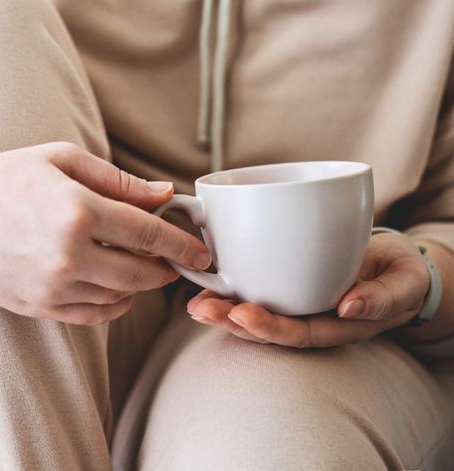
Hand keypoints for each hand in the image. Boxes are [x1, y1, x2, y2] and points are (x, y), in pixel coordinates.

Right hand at [0, 142, 210, 323]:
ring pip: (121, 298)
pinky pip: (94, 315)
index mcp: (77, 211)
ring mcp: (52, 287)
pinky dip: (115, 302)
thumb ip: (119, 181)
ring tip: (141, 265)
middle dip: (167, 268)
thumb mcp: (63, 160)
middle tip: (174, 259)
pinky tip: (114, 284)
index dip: (182, 243)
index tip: (201, 251)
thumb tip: (165, 194)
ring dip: (141, 285)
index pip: (148, 233)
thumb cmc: (5, 177)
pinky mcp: (39, 307)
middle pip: (141, 273)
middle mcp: (68, 255)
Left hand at [186, 232, 429, 347]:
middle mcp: (311, 318)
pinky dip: (231, 286)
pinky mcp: (288, 281)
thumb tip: (348, 308)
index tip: (242, 314)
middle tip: (201, 309)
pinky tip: (207, 280)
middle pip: (266, 327)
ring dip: (223, 307)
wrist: (394, 265)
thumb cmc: (399, 275)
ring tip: (194, 302)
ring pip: (256, 310)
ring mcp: (297, 302)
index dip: (269, 327)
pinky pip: (258, 288)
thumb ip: (382, 298)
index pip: (297, 333)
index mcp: (336, 326)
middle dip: (231, 321)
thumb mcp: (403, 284)